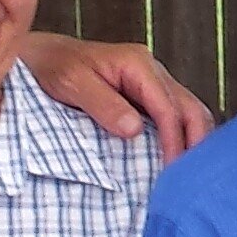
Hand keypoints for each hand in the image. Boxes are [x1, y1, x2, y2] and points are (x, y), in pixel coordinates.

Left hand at [21, 35, 217, 157]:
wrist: (41, 57)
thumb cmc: (53, 68)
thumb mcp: (72, 84)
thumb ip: (104, 105)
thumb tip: (135, 130)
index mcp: (137, 63)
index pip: (168, 107)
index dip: (174, 141)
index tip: (172, 171)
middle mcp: (152, 70)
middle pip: (190, 108)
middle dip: (196, 143)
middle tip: (190, 179)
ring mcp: (152, 82)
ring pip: (188, 112)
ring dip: (192, 141)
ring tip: (187, 175)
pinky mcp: (146, 96)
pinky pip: (173, 116)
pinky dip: (180, 137)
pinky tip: (175, 159)